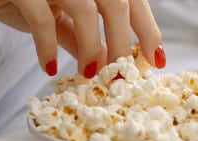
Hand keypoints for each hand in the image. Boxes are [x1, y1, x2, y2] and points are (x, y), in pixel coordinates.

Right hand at [0, 0, 164, 77]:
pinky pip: (42, 19)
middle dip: (123, 42)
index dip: (148, 28)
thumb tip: (105, 61)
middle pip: (116, 2)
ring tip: (87, 74)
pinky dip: (47, 46)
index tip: (154, 59)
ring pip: (85, 9)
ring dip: (92, 46)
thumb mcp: (55, 15)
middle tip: (120, 76)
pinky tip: (47, 66)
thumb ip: (79, 35)